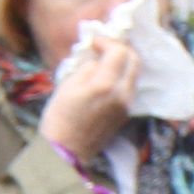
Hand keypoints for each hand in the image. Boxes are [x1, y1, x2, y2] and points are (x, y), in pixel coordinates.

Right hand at [41, 32, 138, 161]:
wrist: (66, 152)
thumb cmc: (59, 118)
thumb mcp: (67, 85)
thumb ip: (87, 67)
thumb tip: (97, 60)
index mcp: (106, 84)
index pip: (119, 51)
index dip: (107, 41)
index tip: (94, 42)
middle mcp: (122, 93)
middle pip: (134, 60)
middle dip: (121, 49)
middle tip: (104, 48)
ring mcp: (127, 105)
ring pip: (134, 74)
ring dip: (123, 63)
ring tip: (105, 61)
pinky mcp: (126, 113)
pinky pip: (129, 87)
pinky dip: (122, 77)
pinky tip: (107, 78)